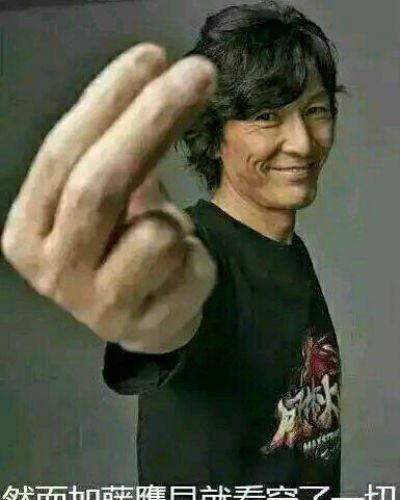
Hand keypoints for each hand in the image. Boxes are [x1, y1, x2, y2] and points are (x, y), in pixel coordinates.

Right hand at [1, 44, 216, 351]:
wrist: (146, 318)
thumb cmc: (121, 248)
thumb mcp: (109, 199)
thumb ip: (124, 148)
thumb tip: (159, 75)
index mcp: (29, 230)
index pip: (60, 154)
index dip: (107, 101)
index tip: (151, 57)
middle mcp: (51, 271)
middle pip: (98, 186)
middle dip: (152, 119)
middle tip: (197, 73)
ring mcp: (97, 306)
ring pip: (154, 232)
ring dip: (174, 217)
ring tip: (167, 231)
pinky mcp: (144, 326)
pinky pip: (186, 263)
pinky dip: (194, 251)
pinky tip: (178, 268)